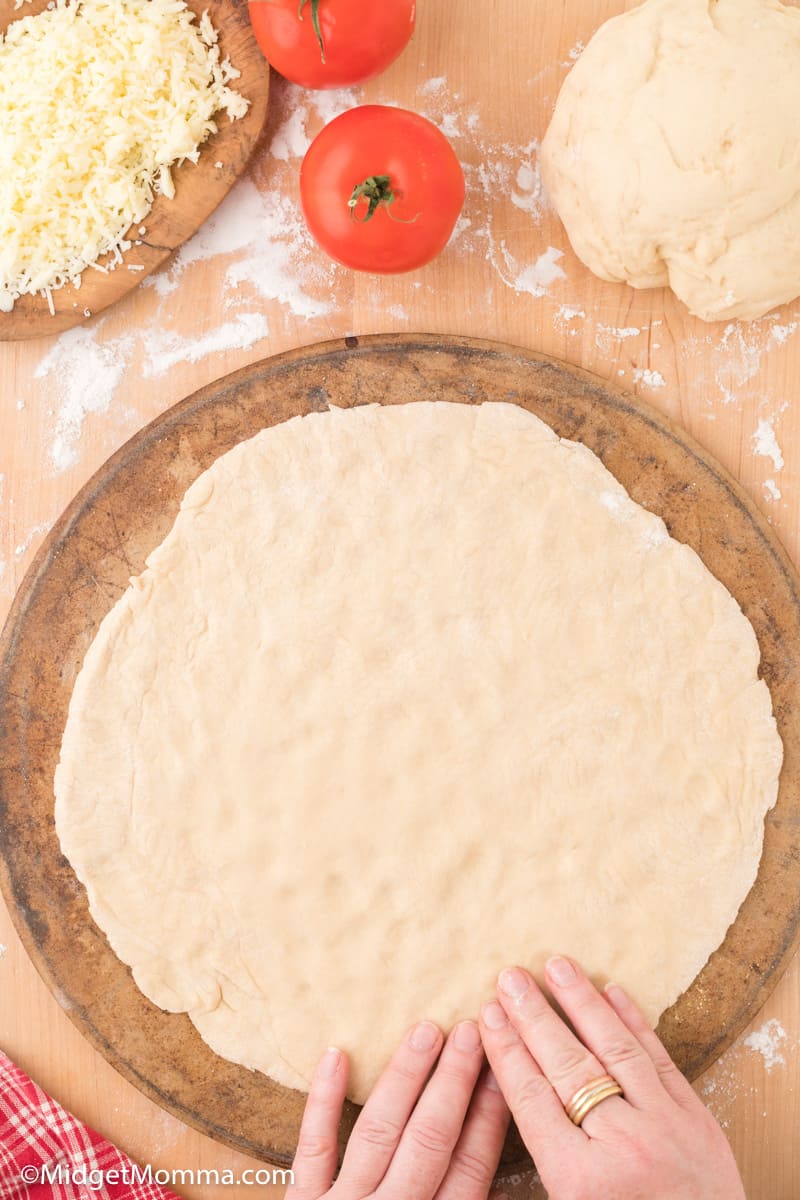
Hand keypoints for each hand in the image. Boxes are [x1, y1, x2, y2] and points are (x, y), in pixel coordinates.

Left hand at [287, 1018, 509, 1198]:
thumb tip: (506, 1192)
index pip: (470, 1168)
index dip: (489, 1116)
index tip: (502, 1068)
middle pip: (429, 1140)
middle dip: (453, 1083)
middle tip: (470, 1029)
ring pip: (379, 1134)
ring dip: (403, 1080)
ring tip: (424, 1032)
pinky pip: (311, 1150)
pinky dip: (322, 1102)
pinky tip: (335, 1056)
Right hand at [479, 957, 746, 1199]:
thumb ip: (541, 1160)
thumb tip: (508, 1095)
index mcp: (580, 1180)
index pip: (531, 1099)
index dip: (506, 1052)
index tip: (487, 1015)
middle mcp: (620, 1144)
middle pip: (566, 1065)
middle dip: (533, 1016)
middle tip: (509, 977)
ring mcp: (663, 1125)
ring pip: (614, 1050)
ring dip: (582, 1003)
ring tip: (556, 965)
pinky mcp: (697, 1119)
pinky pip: (660, 1059)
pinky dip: (636, 1022)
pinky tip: (613, 991)